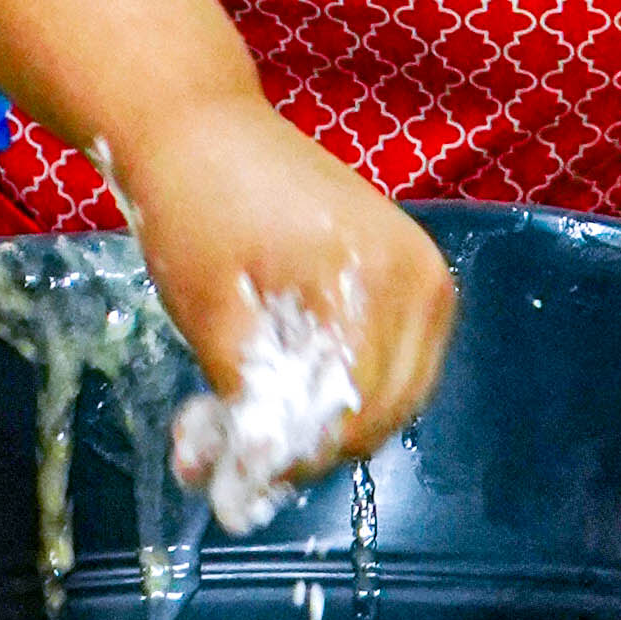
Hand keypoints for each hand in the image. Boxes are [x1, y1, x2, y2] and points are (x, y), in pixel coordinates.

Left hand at [106, 93, 455, 470]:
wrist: (200, 131)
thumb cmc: (194, 214)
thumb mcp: (212, 315)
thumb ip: (247, 403)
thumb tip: (252, 488)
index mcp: (375, 280)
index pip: (352, 416)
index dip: (286, 457)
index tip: (220, 469)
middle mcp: (421, 280)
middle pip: (381, 415)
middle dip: (303, 443)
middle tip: (221, 444)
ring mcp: (426, 275)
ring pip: (390, 399)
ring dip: (319, 421)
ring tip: (238, 409)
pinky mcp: (413, 274)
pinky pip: (391, 363)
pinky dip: (335, 385)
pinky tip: (273, 377)